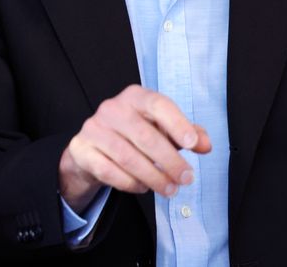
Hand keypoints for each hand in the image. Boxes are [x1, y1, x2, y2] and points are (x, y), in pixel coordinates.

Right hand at [58, 85, 210, 212]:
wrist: (93, 147)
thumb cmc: (134, 135)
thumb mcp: (162, 130)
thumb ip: (187, 135)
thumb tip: (205, 144)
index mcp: (134, 96)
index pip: (157, 104)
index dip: (176, 123)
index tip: (192, 144)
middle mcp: (111, 108)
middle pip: (144, 135)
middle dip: (169, 160)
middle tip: (186, 178)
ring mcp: (93, 128)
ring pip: (127, 157)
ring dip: (153, 176)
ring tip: (169, 189)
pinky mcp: (81, 149)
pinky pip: (108, 171)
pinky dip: (129, 183)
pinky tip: (142, 187)